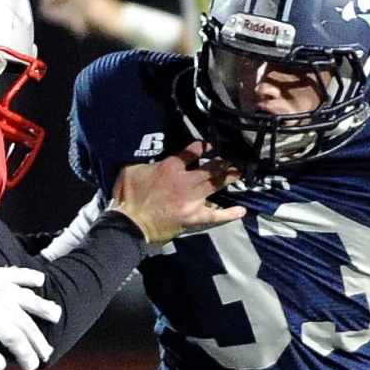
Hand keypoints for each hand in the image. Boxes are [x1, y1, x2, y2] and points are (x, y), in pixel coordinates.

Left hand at [0, 254, 62, 369]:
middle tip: (47, 352)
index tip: (32, 366)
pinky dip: (28, 277)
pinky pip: (17, 275)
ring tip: (55, 315)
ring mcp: (1, 287)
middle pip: (27, 324)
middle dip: (38, 340)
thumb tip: (1, 366)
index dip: (27, 355)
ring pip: (28, 300)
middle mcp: (4, 303)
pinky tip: (39, 280)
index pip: (17, 341)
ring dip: (42, 309)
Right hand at [37, 0, 125, 39]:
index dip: (44, 1)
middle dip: (55, 11)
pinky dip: (75, 21)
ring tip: (69, 29)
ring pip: (69, 7)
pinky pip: (78, 13)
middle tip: (53, 23)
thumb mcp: (75, 15)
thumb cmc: (100, 18)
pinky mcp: (95, 10)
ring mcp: (89, 0)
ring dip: (66, 18)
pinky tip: (80, 31)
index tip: (39, 14)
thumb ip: (58, 13)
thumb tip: (43, 11)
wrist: (125, 24)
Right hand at [109, 143, 247, 242]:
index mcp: (170, 167)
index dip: (205, 146)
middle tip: (236, 157)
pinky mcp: (194, 217)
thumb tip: (152, 155)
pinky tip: (242, 210)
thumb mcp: (131, 170)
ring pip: (216, 185)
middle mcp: (184, 180)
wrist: (128, 224)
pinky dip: (229, 214)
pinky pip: (215, 215)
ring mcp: (191, 199)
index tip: (211, 145)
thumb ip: (147, 161)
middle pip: (211, 167)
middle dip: (225, 160)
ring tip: (241, 171)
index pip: (193, 150)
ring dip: (230, 177)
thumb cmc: (127, 196)